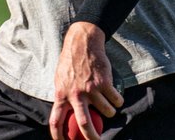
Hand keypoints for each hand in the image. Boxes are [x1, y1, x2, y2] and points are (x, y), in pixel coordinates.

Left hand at [49, 22, 122, 139]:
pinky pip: (115, 99)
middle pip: (84, 124)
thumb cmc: (70, 63)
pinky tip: (116, 98)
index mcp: (61, 95)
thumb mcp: (60, 80)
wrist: (83, 43)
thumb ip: (64, 96)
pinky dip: (118, 101)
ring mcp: (91, 89)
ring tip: (109, 106)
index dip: (58, 136)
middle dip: (92, 137)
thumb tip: (67, 116)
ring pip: (107, 111)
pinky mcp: (104, 82)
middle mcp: (75, 94)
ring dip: (110, 112)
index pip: (56, 121)